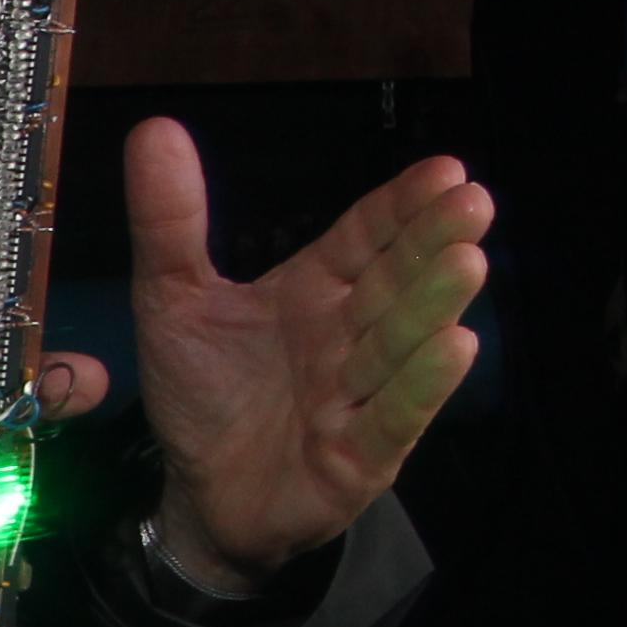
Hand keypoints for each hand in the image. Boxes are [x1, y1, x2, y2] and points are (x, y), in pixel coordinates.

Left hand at [120, 117, 490, 590]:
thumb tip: (155, 129)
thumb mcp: (172, 301)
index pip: (368, 237)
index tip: (445, 170)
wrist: (200, 496)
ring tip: (466, 261)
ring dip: (434, 304)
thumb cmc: (203, 394)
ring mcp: (361, 394)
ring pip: (402, 343)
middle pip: (396, 282)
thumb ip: (169, 223)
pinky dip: (421, 385)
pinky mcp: (360, 455)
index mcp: (315, 290)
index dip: (402, 207)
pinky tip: (454, 346)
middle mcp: (349, 335)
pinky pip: (394, 416)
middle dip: (432, 243)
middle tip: (470, 202)